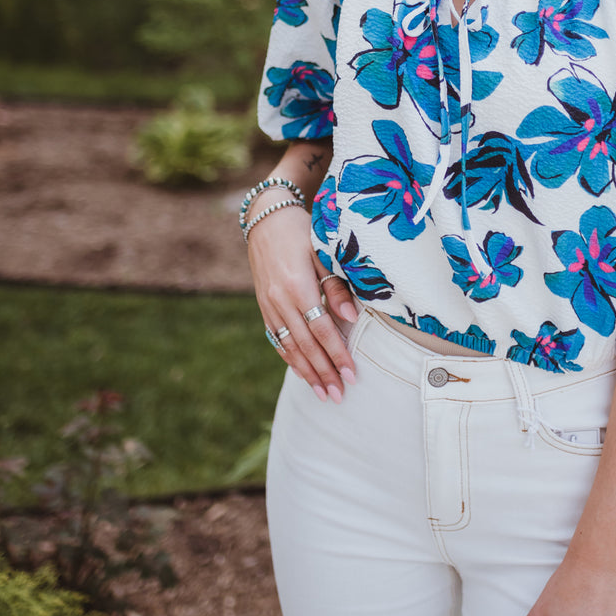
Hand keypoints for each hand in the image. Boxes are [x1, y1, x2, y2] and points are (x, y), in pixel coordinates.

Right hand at [248, 202, 357, 400]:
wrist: (266, 219)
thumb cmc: (301, 233)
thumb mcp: (322, 253)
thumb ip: (336, 287)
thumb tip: (351, 319)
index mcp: (297, 286)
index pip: (321, 330)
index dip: (337, 354)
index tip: (352, 374)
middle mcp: (280, 300)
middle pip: (305, 345)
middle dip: (323, 372)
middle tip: (339, 395)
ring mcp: (269, 305)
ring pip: (289, 347)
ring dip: (307, 372)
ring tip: (322, 393)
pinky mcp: (264, 307)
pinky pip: (277, 339)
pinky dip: (290, 358)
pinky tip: (302, 373)